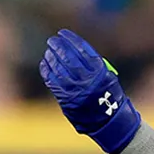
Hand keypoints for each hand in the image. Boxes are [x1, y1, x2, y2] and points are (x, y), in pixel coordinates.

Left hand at [39, 29, 140, 153]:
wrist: (108, 120)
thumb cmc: (108, 95)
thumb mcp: (108, 76)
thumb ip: (93, 64)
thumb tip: (73, 49)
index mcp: (99, 71)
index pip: (81, 49)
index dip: (70, 39)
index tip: (63, 33)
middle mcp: (86, 79)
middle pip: (67, 57)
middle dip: (58, 47)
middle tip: (53, 41)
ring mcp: (74, 89)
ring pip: (58, 68)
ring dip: (51, 57)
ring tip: (49, 51)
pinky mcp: (65, 98)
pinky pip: (52, 81)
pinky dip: (47, 70)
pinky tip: (45, 63)